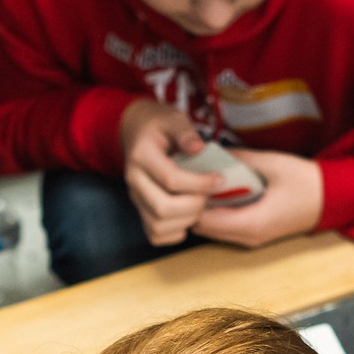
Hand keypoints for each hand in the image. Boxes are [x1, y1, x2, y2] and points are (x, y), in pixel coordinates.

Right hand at [120, 100, 215, 246]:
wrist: (136, 132)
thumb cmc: (160, 126)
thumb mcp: (174, 118)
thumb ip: (186, 132)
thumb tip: (199, 149)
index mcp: (142, 155)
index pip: (170, 178)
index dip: (199, 183)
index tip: (219, 179)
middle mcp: (134, 180)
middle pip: (163, 208)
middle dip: (194, 205)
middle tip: (209, 195)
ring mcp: (135, 198)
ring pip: (158, 226)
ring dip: (186, 220)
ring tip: (199, 204)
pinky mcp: (141, 210)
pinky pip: (155, 235)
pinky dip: (176, 232)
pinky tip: (188, 216)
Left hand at [191, 149, 322, 247]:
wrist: (333, 199)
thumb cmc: (307, 183)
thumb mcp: (273, 164)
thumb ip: (241, 159)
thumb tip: (214, 152)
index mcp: (252, 223)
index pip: (204, 221)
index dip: (193, 201)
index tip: (191, 179)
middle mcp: (248, 237)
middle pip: (204, 228)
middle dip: (196, 206)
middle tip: (193, 179)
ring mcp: (252, 239)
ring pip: (214, 230)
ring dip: (206, 210)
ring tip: (205, 183)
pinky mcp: (255, 234)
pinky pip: (226, 227)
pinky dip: (218, 212)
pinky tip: (221, 192)